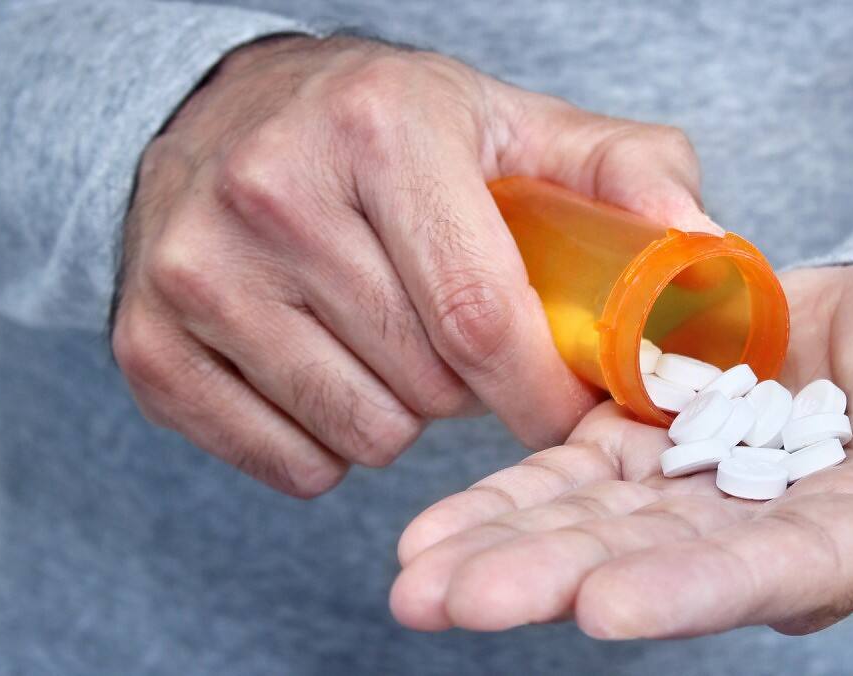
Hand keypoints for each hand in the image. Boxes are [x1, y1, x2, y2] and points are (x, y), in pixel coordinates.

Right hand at [111, 36, 714, 496]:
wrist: (223, 117)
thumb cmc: (389, 129)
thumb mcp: (511, 121)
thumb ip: (624, 172)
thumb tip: (702, 246)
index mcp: (379, 130)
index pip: (479, 312)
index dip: (542, 389)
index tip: (573, 411)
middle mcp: (271, 194)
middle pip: (425, 382)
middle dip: (474, 391)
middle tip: (465, 342)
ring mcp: (197, 273)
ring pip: (360, 433)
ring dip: (404, 416)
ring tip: (394, 345)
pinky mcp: (150, 345)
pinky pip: (288, 462)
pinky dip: (330, 443)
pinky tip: (330, 371)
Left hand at [389, 236, 852, 636]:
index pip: (780, 572)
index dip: (694, 590)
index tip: (603, 605)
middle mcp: (783, 533)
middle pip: (658, 565)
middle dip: (554, 581)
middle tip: (447, 601)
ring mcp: (720, 489)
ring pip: (603, 525)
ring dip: (509, 545)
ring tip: (414, 574)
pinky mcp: (677, 435)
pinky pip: (589, 468)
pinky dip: (519, 489)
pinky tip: (441, 521)